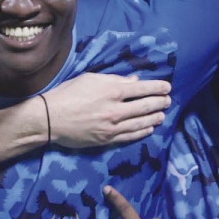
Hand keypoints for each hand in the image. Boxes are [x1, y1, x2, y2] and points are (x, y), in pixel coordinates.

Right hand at [46, 74, 170, 147]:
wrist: (50, 119)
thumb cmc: (68, 94)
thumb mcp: (90, 79)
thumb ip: (114, 80)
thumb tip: (133, 81)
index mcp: (112, 91)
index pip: (142, 89)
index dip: (158, 88)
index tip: (167, 87)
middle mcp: (115, 110)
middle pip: (145, 106)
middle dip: (160, 103)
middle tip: (168, 100)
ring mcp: (112, 127)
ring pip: (140, 123)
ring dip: (154, 118)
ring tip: (162, 115)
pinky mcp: (107, 140)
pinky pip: (130, 136)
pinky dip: (142, 132)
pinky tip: (149, 129)